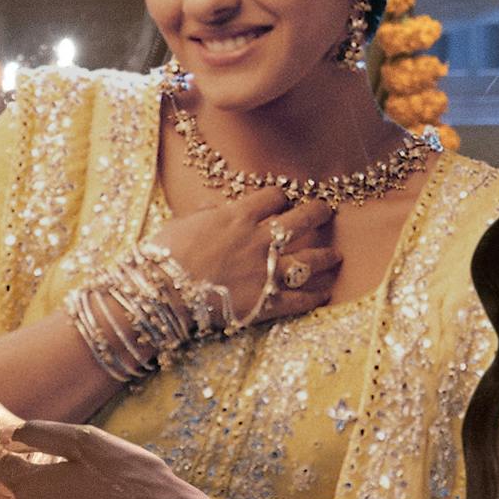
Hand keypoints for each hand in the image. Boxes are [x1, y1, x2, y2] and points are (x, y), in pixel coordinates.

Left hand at [0, 418, 211, 498]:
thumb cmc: (131, 479)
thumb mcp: (87, 442)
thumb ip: (38, 435)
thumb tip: (3, 437)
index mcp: (31, 489)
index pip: (3, 466)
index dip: (25, 452)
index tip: (56, 450)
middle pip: (24, 488)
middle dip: (46, 475)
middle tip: (90, 470)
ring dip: (63, 496)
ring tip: (102, 489)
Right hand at [151, 189, 338, 326]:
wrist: (162, 292)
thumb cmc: (164, 255)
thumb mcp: (181, 224)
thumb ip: (203, 214)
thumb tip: (212, 206)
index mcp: (237, 217)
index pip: (273, 197)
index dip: (281, 196)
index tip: (283, 199)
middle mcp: (258, 240)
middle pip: (302, 221)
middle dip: (318, 213)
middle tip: (326, 212)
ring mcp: (266, 271)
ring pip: (310, 259)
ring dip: (326, 256)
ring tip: (336, 256)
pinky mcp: (266, 302)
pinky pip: (299, 299)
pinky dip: (314, 296)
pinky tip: (324, 294)